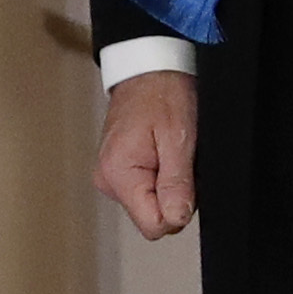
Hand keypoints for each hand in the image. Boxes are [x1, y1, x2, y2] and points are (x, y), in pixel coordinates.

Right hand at [95, 70, 197, 239]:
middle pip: (152, 216)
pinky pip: (147, 190)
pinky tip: (163, 152)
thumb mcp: (178, 138)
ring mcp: (112, 176)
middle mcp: (108, 179)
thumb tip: (176, 219)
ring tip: (170, 150)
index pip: (153, 225)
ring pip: (152, 204)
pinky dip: (162, 176)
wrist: (148, 68)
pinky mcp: (119, 171)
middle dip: (175, 195)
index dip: (178, 209)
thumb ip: (176, 183)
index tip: (184, 178)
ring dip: (169, 184)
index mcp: (118, 174)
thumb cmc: (162, 93)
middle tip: (178, 158)